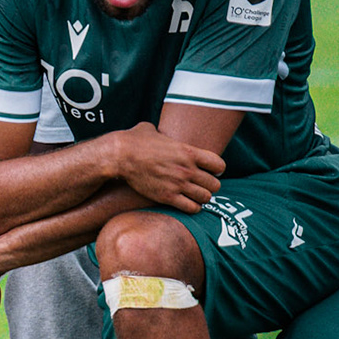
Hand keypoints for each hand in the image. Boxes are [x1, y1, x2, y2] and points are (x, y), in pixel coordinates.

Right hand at [107, 122, 223, 213]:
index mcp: (188, 152)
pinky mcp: (167, 197)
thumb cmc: (133, 141)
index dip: (217, 169)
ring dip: (201, 198)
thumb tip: (154, 131)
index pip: (219, 165)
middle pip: (215, 184)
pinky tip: (185, 203)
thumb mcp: (152, 130)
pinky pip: (191, 208)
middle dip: (210, 186)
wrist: (119, 156)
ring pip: (206, 198)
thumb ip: (161, 133)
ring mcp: (178, 184)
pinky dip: (192, 208)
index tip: (211, 170)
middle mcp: (187, 169)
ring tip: (194, 195)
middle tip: (201, 185)